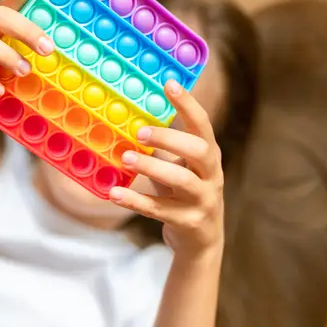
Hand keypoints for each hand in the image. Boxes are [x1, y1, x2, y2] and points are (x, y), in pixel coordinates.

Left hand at [108, 81, 224, 258]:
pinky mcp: (189, 223)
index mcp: (209, 156)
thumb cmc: (184, 194)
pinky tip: (114, 193)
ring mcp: (203, 201)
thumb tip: (130, 119)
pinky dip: (135, 201)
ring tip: (125, 158)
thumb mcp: (180, 167)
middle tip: (140, 133)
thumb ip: (165, 148)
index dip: (188, 104)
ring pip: (181, 181)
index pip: (203, 125)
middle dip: (170, 139)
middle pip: (199, 151)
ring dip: (151, 168)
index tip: (168, 84)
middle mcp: (212, 176)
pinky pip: (160, 211)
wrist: (202, 242)